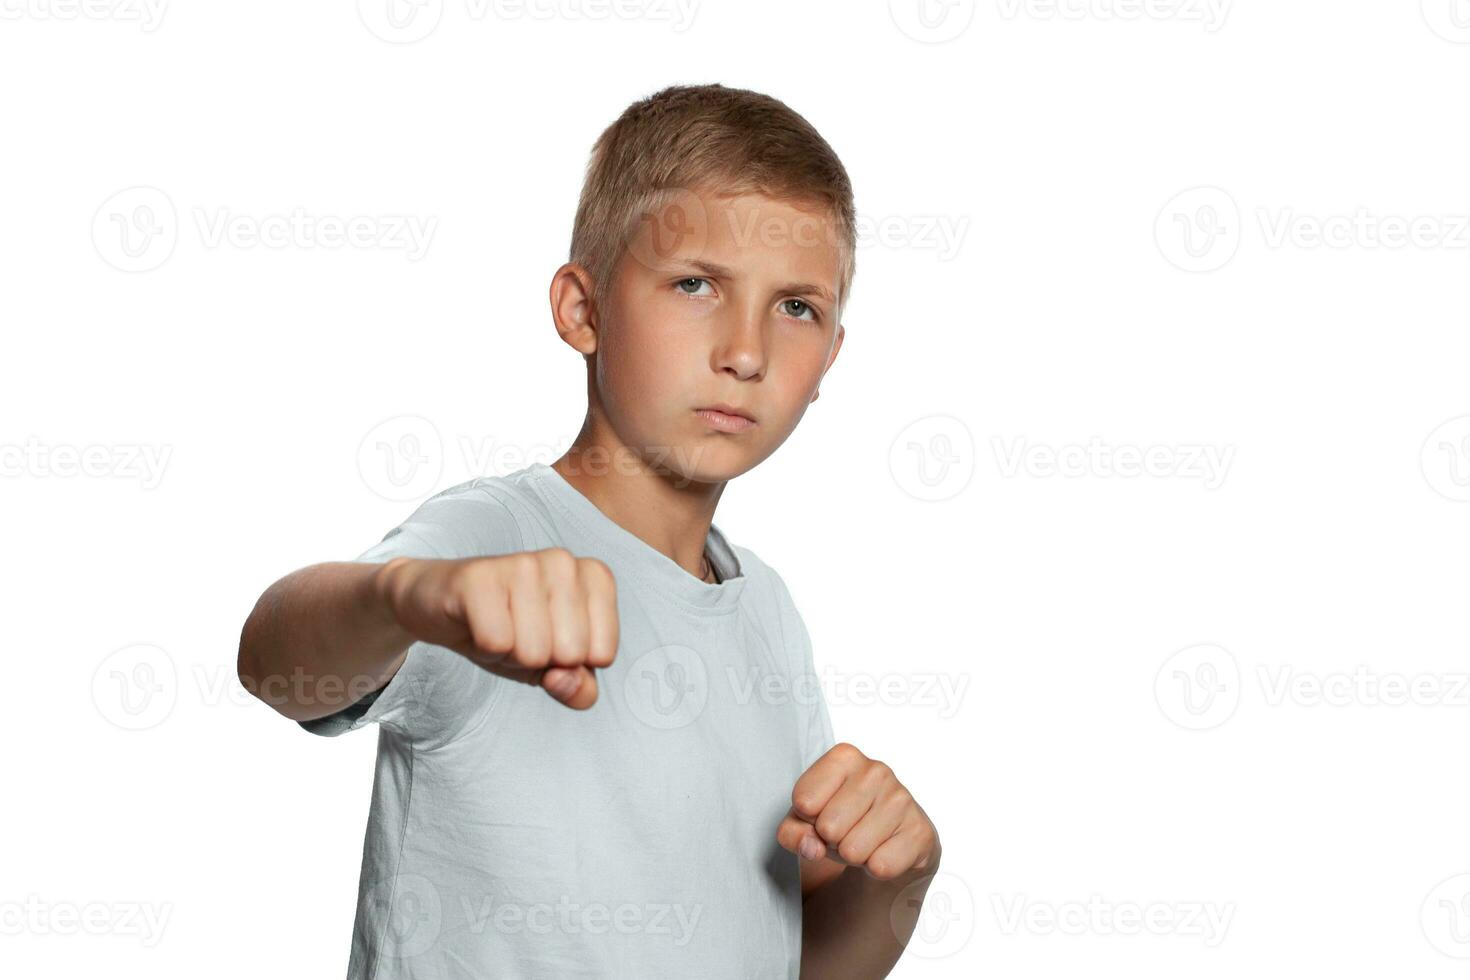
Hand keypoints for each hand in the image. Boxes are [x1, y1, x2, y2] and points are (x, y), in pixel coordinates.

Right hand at [374, 548, 618, 707]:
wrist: (437, 605)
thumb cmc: (506, 629)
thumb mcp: (553, 667)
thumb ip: (580, 686)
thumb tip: (568, 682)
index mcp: (594, 576)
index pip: (603, 653)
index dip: (570, 664)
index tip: (548, 639)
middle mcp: (564, 561)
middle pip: (570, 654)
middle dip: (539, 660)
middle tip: (517, 634)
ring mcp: (523, 562)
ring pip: (534, 651)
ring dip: (510, 654)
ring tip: (496, 628)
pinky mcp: (480, 575)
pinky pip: (497, 642)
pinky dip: (484, 648)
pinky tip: (476, 624)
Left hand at [777, 742, 938, 880]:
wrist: (889, 841)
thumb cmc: (841, 822)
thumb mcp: (804, 822)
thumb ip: (791, 833)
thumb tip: (812, 847)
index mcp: (844, 757)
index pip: (804, 800)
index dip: (807, 818)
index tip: (822, 813)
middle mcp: (876, 770)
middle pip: (829, 827)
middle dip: (831, 840)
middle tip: (846, 831)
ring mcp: (902, 798)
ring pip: (853, 850)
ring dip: (853, 856)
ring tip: (863, 840)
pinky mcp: (920, 830)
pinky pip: (881, 866)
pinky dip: (875, 868)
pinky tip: (883, 850)